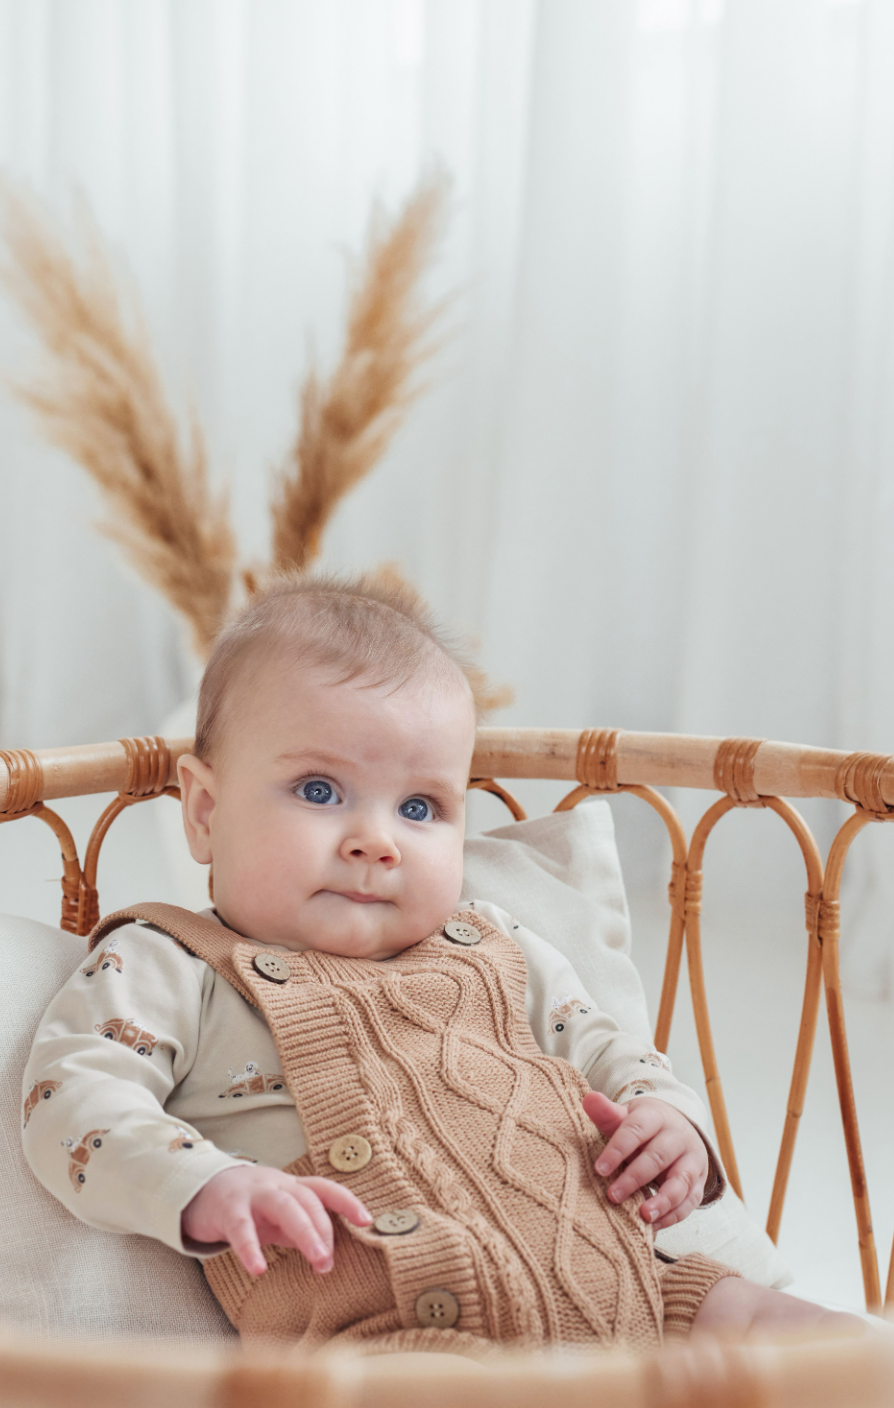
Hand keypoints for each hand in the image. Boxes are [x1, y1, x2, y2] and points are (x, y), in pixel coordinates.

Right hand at [182, 1164, 371, 1276]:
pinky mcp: (227, 1208)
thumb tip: (329, 1255)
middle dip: (324, 1229)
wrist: (198, 1188)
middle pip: (308, 1199)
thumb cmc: (245, 1206)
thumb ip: (299, 1230)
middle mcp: (276, 1184)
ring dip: (305, 1232)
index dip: (347, 1201)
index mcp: (291, 1186)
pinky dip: (251, 1248)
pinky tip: (258, 1269)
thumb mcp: (276, 1216)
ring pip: (284, 1206)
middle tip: (330, 1262)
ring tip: (318, 1262)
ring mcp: (252, 1193)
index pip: (325, 1189)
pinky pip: (241, 1227)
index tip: (368, 1220)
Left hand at [582, 1091, 707, 1230]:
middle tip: (613, 1196)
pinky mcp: (699, 1182)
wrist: (677, 1129)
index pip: (636, 1130)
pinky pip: (690, 1201)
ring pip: (681, 1181)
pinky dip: (672, 1216)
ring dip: (662, 1200)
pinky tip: (653, 1225)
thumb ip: (607, 1113)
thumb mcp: (626, 1117)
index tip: (599, 1170)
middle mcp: (678, 1136)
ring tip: (643, 1217)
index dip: (618, 1149)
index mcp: (656, 1116)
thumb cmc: (643, 1127)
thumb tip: (588, 1099)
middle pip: (658, 1157)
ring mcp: (692, 1160)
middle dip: (635, 1178)